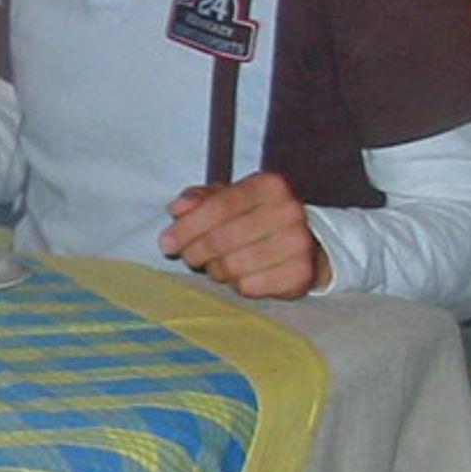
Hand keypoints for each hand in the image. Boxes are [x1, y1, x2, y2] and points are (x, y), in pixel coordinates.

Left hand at [158, 172, 329, 301]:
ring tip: (215, 265)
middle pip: (222, 239)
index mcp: (269, 185)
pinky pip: (249, 286)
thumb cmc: (254, 217)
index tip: (166, 242)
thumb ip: (198, 199)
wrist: (305, 243)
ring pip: (232, 266)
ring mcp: (299, 244)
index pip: (219, 206)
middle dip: (194, 252)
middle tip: (188, 257)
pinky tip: (240, 275)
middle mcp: (289, 211)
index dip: (187, 227)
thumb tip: (177, 209)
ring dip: (214, 270)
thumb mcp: (227, 198)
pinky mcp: (301, 275)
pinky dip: (235, 284)